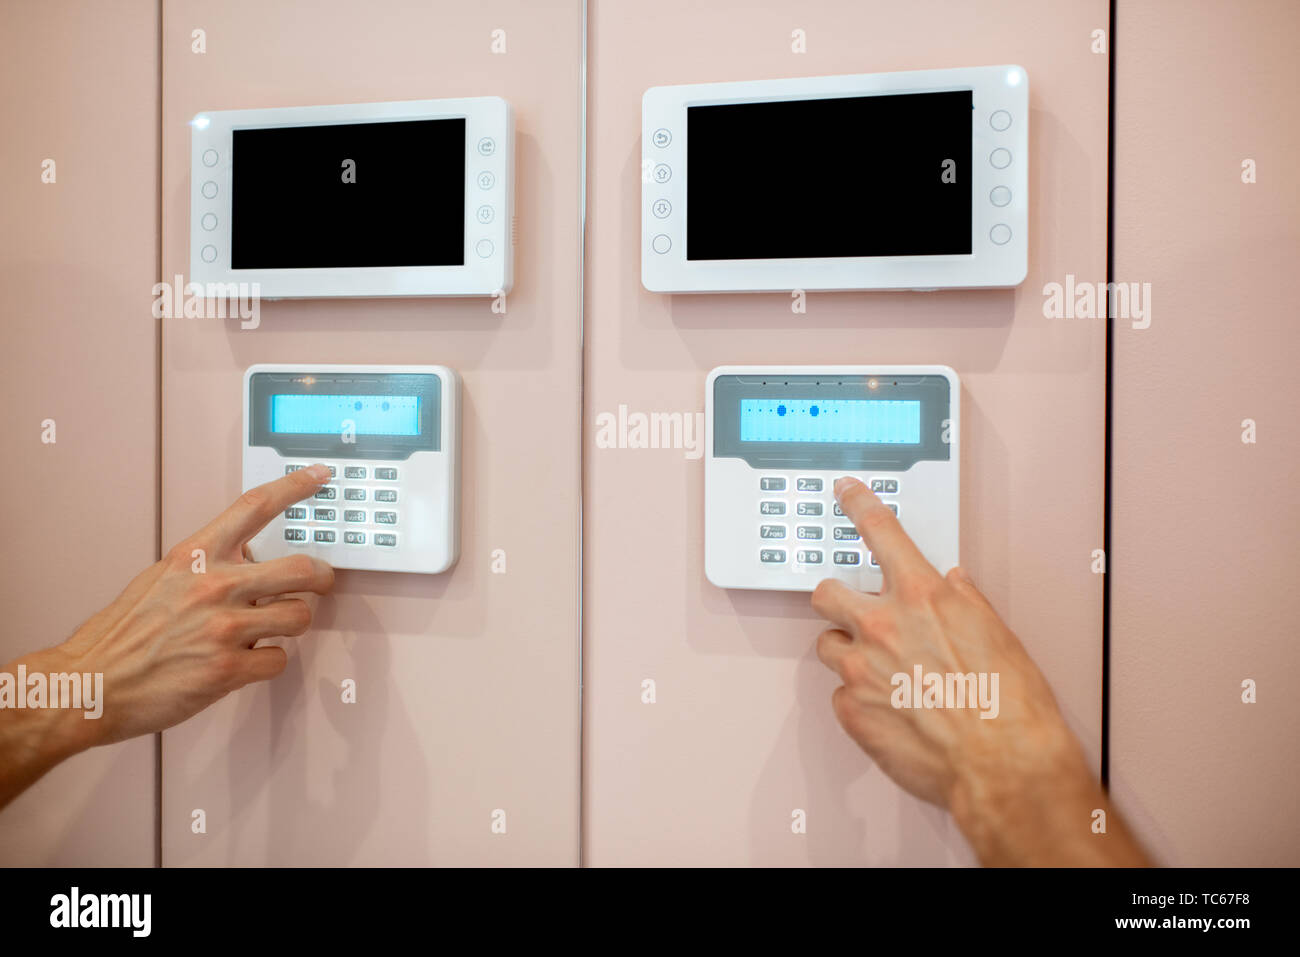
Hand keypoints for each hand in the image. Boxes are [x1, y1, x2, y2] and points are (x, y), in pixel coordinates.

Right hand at [53, 465, 335, 746]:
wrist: (91, 682)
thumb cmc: (123, 634)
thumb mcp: (162, 577)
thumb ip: (207, 565)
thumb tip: (249, 564)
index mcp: (195, 555)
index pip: (255, 506)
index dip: (295, 487)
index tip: (320, 476)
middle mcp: (215, 585)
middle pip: (302, 569)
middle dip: (323, 577)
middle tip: (322, 582)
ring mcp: (224, 628)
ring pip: (299, 617)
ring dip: (291, 625)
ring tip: (267, 630)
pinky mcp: (228, 669)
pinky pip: (278, 659)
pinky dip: (267, 663)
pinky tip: (244, 662)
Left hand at [811, 476, 1146, 864]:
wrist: (1003, 765)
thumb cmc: (1011, 706)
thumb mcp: (998, 634)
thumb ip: (964, 603)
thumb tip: (951, 587)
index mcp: (922, 596)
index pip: (880, 531)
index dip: (857, 504)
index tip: (844, 491)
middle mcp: (882, 626)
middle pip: (826, 593)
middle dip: (837, 600)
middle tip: (856, 614)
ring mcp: (860, 670)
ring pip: (828, 646)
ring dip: (849, 653)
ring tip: (883, 674)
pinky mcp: (851, 711)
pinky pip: (841, 695)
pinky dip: (861, 700)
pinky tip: (891, 711)